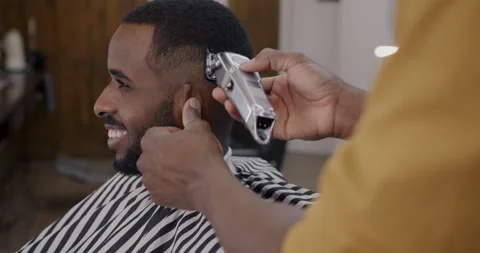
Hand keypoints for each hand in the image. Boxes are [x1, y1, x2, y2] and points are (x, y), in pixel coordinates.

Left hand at [137, 98, 231, 209]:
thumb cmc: (203, 155)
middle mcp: (144, 161)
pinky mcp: (155, 196)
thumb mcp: (200, 129)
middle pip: (154, 153)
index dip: (171, 136)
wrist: (209, 187)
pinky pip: (160, 188)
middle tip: (187, 156)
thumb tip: (191, 101)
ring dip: (166, 170)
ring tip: (186, 171)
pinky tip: (184, 184)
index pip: (156, 133)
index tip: (185, 141)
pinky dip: (168, 186)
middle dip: (166, 153)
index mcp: (151, 141)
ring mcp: (148, 180)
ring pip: (155, 171)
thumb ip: (191, 115)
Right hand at [212, 48, 364, 139]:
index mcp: (281, 83)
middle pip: (250, 99)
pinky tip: (239, 115)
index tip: (230, 78)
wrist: (336, 105)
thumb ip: (271, 59)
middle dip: (235, 95)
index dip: (242, 81)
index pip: (256, 82)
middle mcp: (278, 100)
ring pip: (252, 113)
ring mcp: (278, 115)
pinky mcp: (280, 129)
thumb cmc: (322, 83)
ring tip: (226, 102)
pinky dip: (248, 122)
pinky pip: (260, 127)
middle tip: (221, 92)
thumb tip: (248, 64)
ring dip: (238, 108)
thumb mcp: (296, 61)